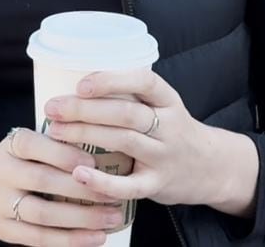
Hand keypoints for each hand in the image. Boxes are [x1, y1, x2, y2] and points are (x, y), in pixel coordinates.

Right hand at [0, 127, 124, 245]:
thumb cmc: (11, 162)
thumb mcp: (23, 144)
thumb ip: (54, 145)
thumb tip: (105, 145)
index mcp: (11, 146)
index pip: (35, 145)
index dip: (64, 153)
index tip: (93, 161)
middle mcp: (2, 173)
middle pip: (43, 181)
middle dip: (82, 188)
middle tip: (115, 192)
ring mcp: (0, 204)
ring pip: (43, 214)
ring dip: (81, 218)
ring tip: (112, 218)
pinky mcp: (4, 230)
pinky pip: (38, 238)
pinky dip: (68, 240)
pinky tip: (93, 238)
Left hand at [41, 69, 257, 214]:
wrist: (210, 167)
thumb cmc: (173, 132)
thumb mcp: (164, 107)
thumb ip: (132, 98)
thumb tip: (75, 87)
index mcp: (168, 100)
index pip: (144, 81)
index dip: (112, 80)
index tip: (81, 84)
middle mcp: (169, 125)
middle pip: (126, 113)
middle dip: (85, 109)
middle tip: (53, 108)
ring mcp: (165, 155)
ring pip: (125, 141)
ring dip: (87, 134)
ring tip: (57, 132)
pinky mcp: (159, 184)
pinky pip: (130, 184)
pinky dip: (103, 181)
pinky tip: (79, 174)